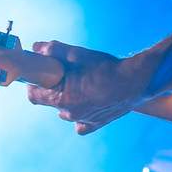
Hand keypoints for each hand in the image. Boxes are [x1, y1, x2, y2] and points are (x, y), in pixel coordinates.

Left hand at [26, 40, 144, 134]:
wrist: (138, 81)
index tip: (40, 73)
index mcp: (62, 98)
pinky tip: (87, 101)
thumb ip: (54, 50)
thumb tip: (37, 47)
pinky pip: (80, 123)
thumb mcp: (79, 54)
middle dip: (52, 88)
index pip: (34, 95)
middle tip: (62, 75)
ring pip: (64, 111)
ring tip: (80, 84)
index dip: (34, 82)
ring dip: (66, 99)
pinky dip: (80, 113)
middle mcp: (70, 113)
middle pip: (49, 102)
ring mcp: (83, 121)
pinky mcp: (96, 124)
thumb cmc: (108, 68)